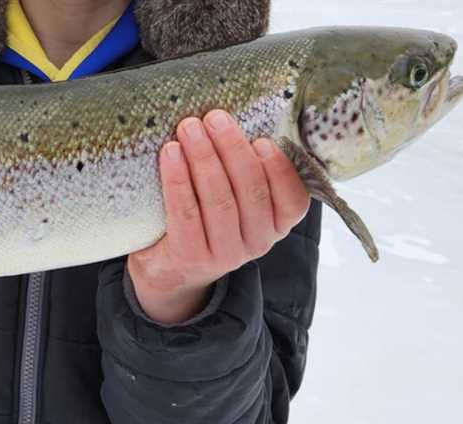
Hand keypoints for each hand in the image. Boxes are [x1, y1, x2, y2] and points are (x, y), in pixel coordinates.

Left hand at [127, 110, 310, 324]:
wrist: (169, 266)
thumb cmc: (207, 217)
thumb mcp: (237, 199)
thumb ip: (246, 170)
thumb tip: (237, 119)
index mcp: (277, 225)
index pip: (293, 200)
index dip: (279, 169)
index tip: (261, 139)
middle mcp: (257, 243)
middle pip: (250, 192)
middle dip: (232, 149)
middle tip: (214, 117)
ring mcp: (225, 253)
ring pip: (219, 200)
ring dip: (204, 158)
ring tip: (189, 128)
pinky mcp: (191, 257)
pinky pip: (186, 213)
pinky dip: (177, 179)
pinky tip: (170, 153)